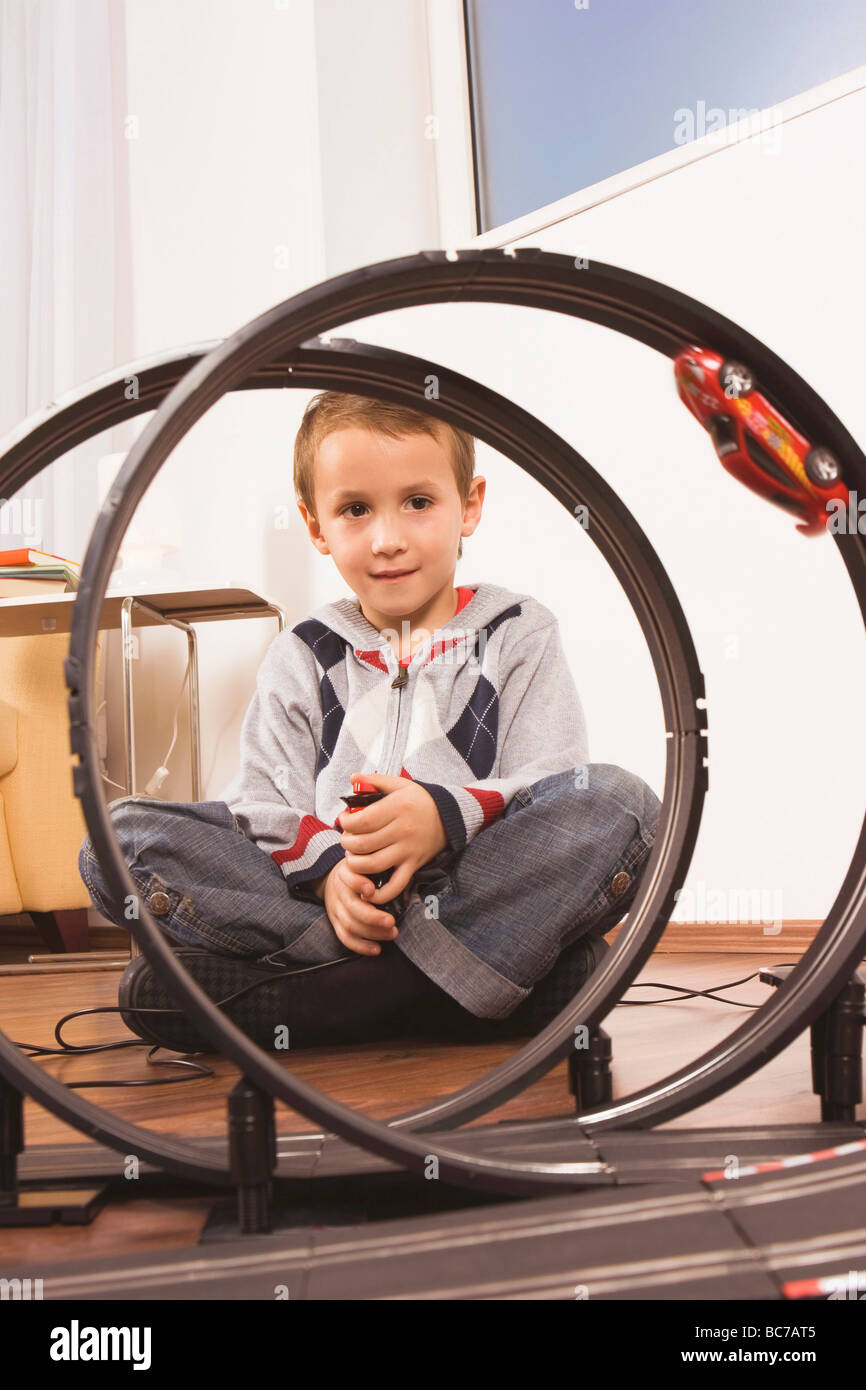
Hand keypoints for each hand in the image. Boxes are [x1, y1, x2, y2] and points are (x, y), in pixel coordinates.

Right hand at [317, 858, 399, 956]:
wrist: (338, 879)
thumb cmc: (359, 871)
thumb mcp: (366, 863)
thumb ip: (379, 867)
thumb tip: (399, 874)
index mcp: (347, 873)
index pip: (349, 879)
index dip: (359, 884)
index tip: (371, 890)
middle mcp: (340, 891)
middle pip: (352, 907)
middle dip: (372, 917)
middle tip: (391, 921)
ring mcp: (336, 909)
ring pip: (350, 924)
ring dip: (372, 933)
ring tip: (392, 933)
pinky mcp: (335, 923)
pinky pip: (345, 938)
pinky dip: (361, 946)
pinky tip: (376, 949)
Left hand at [336, 771, 447, 904]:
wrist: (451, 816)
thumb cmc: (421, 800)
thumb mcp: (400, 785)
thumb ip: (375, 781)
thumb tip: (352, 778)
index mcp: (397, 808)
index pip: (361, 821)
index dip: (346, 823)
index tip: (344, 820)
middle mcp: (403, 830)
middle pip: (362, 844)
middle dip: (346, 844)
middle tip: (347, 839)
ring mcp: (408, 850)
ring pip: (373, 865)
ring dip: (355, 864)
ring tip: (354, 856)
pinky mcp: (414, 865)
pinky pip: (396, 885)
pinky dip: (380, 893)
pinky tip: (367, 889)